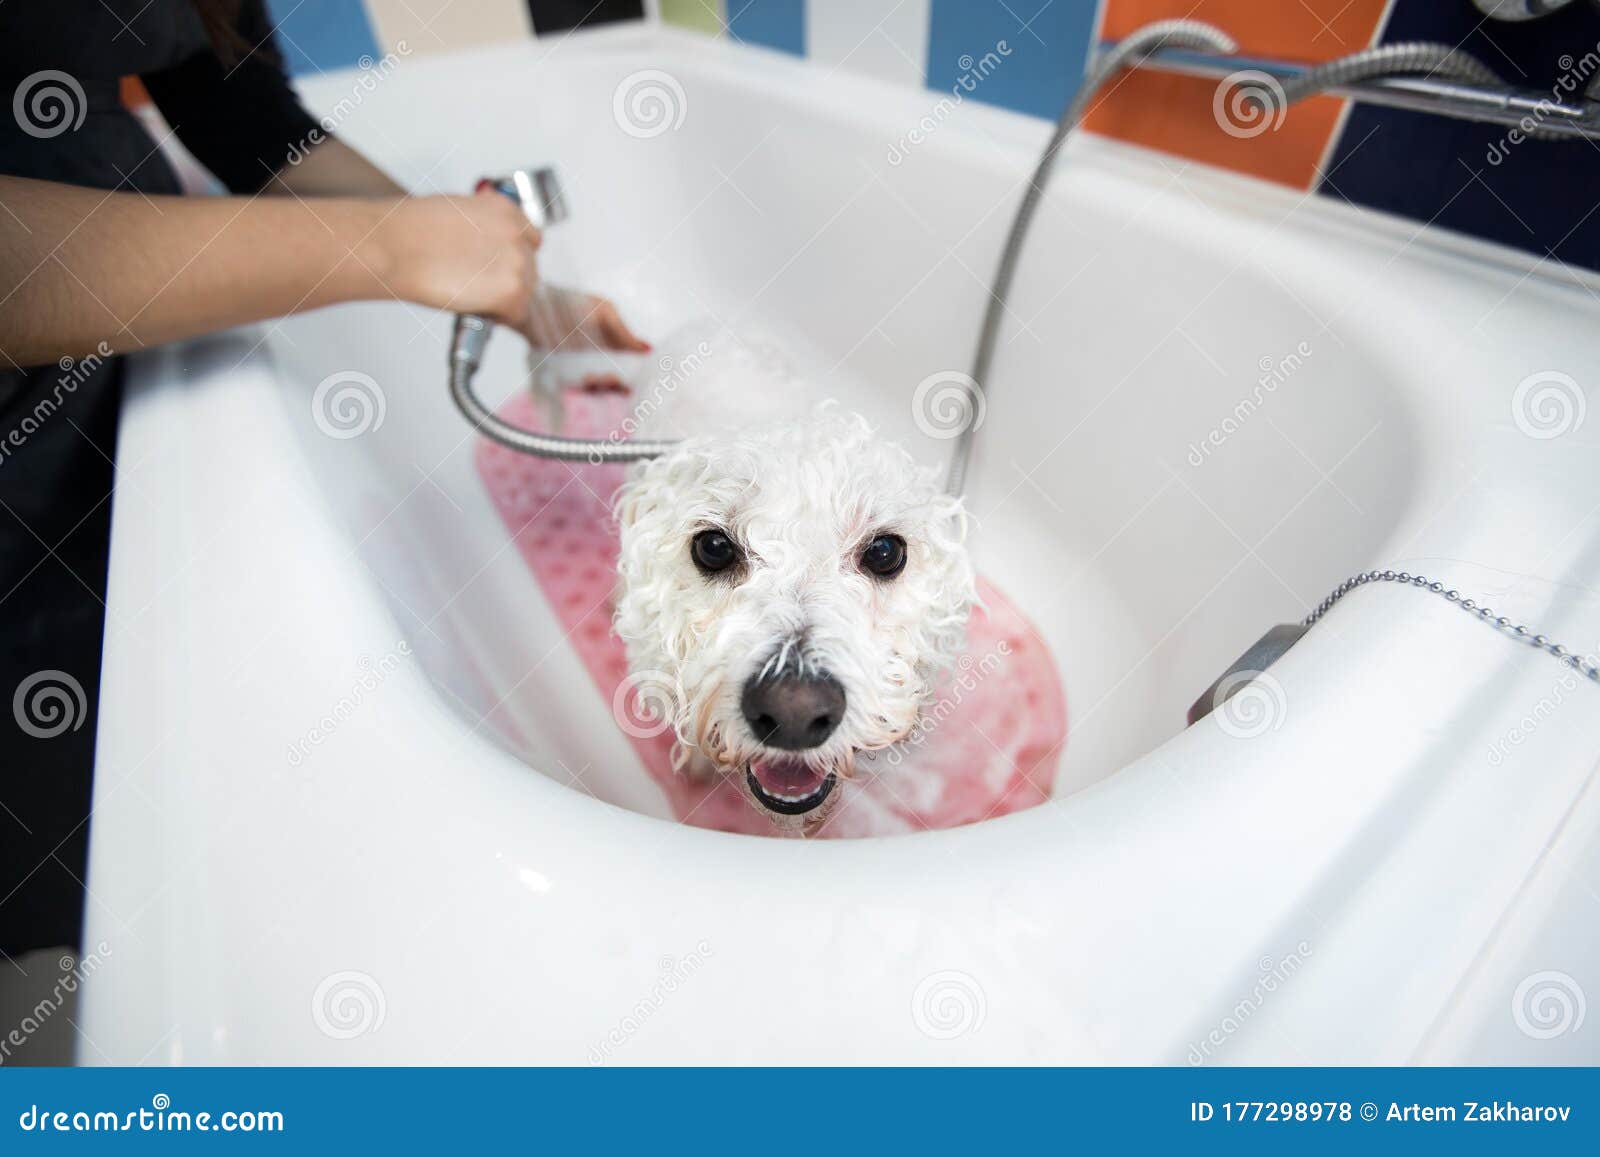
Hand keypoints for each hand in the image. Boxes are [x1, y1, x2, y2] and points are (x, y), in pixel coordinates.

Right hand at [372, 191, 647, 353]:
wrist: (394, 247)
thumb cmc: (410, 230)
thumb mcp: (457, 212)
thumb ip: (481, 228)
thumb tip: (484, 246)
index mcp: (504, 208)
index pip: (530, 239)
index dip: (513, 257)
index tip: (500, 268)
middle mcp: (516, 233)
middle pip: (529, 267)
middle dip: (509, 279)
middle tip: (481, 288)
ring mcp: (517, 261)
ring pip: (525, 291)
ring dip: (505, 299)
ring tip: (474, 298)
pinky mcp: (511, 290)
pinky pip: (518, 313)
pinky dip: (500, 317)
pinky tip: (477, 310)